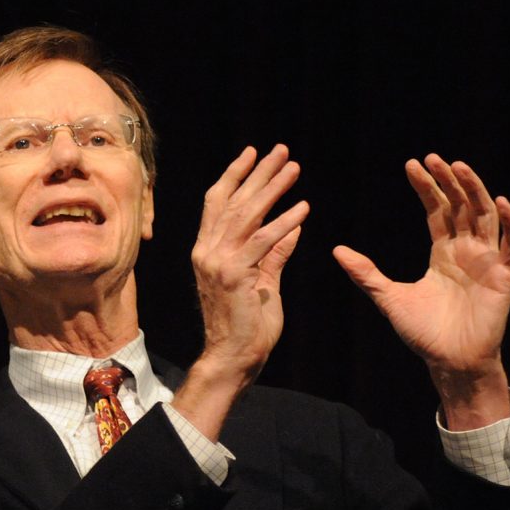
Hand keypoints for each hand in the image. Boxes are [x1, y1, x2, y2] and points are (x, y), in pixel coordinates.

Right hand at [173, 144, 308, 439]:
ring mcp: (218, 263)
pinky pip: (262, 242)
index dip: (235, 175)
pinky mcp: (234, 275)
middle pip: (233, 200)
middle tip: (282, 150)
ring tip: (294, 169)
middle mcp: (206, 251)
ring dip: (273, 189)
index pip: (217, 202)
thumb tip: (293, 227)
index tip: (253, 154)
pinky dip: (284, 223)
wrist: (232, 358)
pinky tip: (303, 209)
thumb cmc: (247, 326)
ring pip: (246, 215)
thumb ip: (274, 255)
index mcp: (207, 250)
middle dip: (258, 172)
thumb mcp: (263, 282)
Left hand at [333, 154, 509, 428]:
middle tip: (433, 158)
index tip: (411, 164)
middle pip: (461, 206)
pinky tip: (500, 200)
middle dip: (448, 181)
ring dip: (474, 190)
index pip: (437, 210)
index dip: (426, 187)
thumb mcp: (388, 298)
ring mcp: (487, 262)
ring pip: (486, 216)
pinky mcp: (504, 276)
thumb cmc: (423, 333)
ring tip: (459, 167)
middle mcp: (467, 251)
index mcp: (443, 253)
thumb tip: (336, 250)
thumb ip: (366, 273)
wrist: (449, 363)